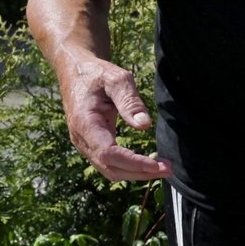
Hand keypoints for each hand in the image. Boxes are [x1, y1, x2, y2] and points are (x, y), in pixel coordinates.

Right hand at [57, 53, 171, 181]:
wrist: (75, 72)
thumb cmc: (97, 73)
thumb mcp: (116, 79)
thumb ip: (130, 101)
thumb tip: (145, 125)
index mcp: (85, 123)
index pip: (108, 153)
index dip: (133, 163)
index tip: (156, 165)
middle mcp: (81, 139)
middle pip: (110, 168)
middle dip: (140, 172)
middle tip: (169, 169)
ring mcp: (84, 144)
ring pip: (109, 170)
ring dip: (136, 173)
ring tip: (163, 168)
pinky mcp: (91, 145)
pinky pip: (109, 164)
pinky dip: (128, 168)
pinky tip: (148, 164)